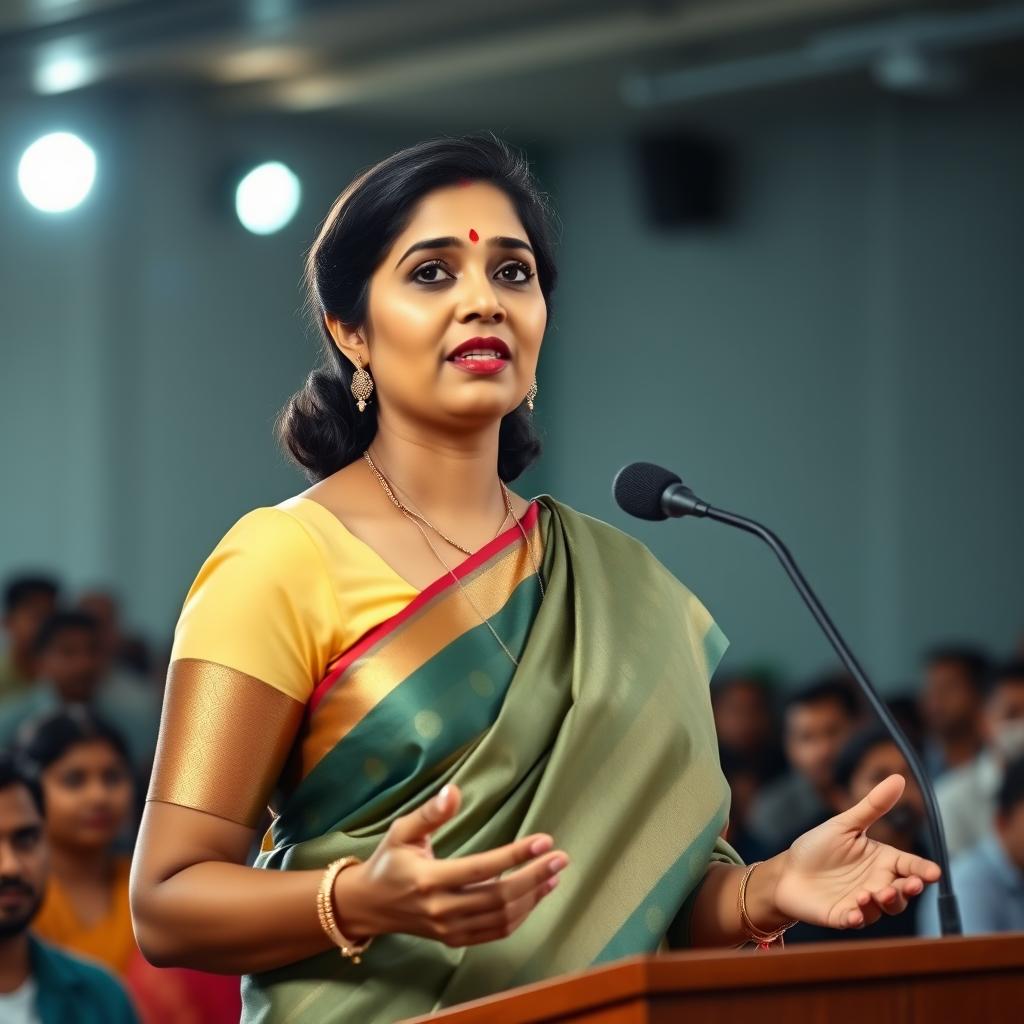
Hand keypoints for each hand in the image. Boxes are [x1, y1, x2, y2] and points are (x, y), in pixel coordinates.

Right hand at [334, 783, 568, 946]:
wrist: (369, 906)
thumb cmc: (388, 862)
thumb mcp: (402, 831)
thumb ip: (430, 813)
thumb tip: (455, 791)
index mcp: (428, 880)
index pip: (481, 868)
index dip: (515, 856)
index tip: (543, 841)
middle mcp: (441, 909)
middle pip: (498, 898)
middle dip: (534, 877)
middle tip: (560, 858)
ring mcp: (449, 929)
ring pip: (501, 918)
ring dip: (533, 897)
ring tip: (554, 874)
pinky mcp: (455, 939)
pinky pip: (495, 932)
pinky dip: (520, 915)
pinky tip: (535, 895)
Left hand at [768, 774, 940, 929]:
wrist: (787, 871)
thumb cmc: (818, 847)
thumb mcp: (846, 824)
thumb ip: (873, 806)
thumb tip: (898, 778)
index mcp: (881, 861)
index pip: (908, 865)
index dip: (922, 870)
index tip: (933, 873)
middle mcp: (877, 884)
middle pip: (902, 892)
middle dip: (907, 890)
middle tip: (907, 884)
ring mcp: (862, 903)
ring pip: (883, 908)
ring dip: (882, 902)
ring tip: (870, 893)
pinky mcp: (843, 916)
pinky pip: (855, 920)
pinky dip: (856, 918)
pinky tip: (853, 913)